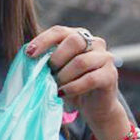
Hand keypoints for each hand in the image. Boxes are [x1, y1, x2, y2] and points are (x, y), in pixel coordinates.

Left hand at [26, 25, 125, 139]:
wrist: (96, 107)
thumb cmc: (73, 86)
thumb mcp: (58, 70)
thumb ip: (48, 61)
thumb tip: (29, 57)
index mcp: (80, 36)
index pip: (60, 31)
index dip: (43, 40)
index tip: (29, 54)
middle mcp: (95, 43)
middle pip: (74, 41)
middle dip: (56, 59)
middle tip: (49, 74)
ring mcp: (105, 58)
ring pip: (81, 62)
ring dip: (64, 76)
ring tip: (56, 86)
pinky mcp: (110, 75)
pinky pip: (90, 79)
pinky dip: (73, 87)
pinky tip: (64, 93)